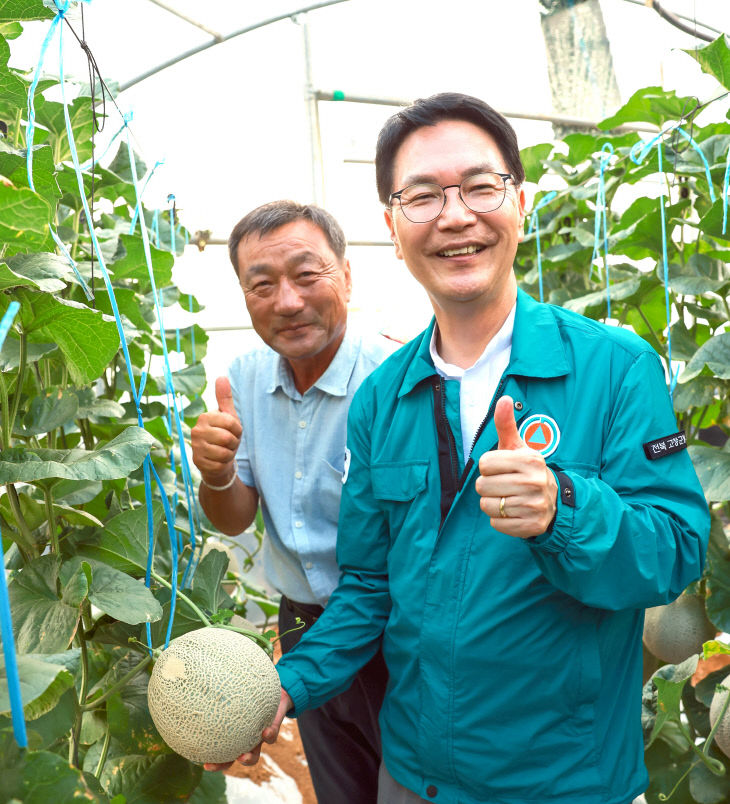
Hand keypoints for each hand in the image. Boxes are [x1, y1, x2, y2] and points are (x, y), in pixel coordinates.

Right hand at [191, 377, 242, 485]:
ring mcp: (195, 447)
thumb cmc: (224, 435)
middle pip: (227, 438)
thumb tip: (222, 376)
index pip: (231, 423)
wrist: (217, 459)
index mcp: (205, 417)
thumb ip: (224, 398)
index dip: (237, 430)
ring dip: (229, 453)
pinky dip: (224, 464)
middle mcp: (196, 430)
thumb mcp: (228, 416)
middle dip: (234, 443)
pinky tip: (218, 461)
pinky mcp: (198, 462)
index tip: (232, 431)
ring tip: (224, 451)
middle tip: (228, 443)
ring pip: (224, 452)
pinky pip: (220, 464)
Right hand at [203, 688, 292, 771]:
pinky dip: (269, 735)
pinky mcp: (273, 729)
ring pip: (255, 754)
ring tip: (243, 756)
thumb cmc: (253, 694)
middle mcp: (247, 740)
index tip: (202, 763)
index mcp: (236, 736)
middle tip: (211, 765)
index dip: (213, 761)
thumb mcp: (239, 694)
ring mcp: (259, 737)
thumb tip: (206, 681)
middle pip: (233, 758)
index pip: (222, 752)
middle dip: (223, 764)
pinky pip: (272, 735)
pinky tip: (265, 731)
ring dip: (249, 758)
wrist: (277, 694)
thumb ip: (226, 693)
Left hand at [474, 395, 556, 538]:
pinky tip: (513, 512)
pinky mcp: (531, 526)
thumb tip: (504, 399)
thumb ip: (506, 425)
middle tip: (504, 485)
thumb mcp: (518, 447)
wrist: (553, 501)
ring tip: (509, 499)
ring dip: (493, 504)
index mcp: (530, 460)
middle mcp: (534, 482)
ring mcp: (534, 505)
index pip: (484, 463)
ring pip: (487, 506)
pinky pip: (496, 523)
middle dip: (488, 486)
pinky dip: (500, 520)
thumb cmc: (526, 470)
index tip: (503, 468)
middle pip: (482, 486)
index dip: (489, 467)